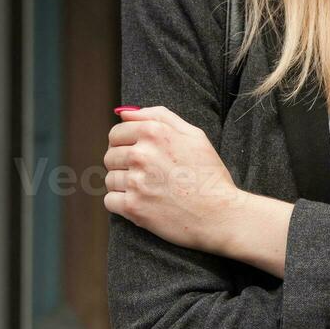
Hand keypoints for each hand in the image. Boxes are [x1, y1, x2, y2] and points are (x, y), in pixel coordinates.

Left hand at [103, 105, 245, 254]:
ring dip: (124, 185)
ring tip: (149, 189)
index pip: (116, 133)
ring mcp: (136, 182)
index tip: (137, 153)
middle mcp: (142, 154)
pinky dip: (122, 203)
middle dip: (123, 164)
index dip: (124, 143)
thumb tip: (126, 114)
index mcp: (155, 133)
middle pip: (110, 156)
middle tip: (147, 174)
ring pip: (110, 179)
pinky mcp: (133, 207)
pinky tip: (143, 202)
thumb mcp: (194, 135)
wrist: (219, 214)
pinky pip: (110, 201)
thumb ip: (160, 116)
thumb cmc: (208, 174)